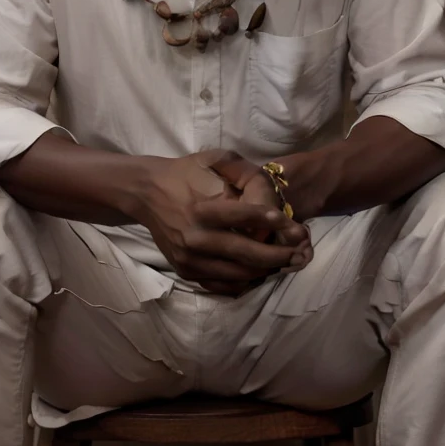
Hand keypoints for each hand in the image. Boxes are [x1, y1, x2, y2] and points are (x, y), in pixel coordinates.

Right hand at [137, 150, 311, 296]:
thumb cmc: (186, 172)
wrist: (146, 191)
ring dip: (264, 270)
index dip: (268, 220)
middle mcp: (194, 237)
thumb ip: (241, 171)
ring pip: (237, 274)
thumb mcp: (212, 160)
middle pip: (245, 253)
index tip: (289, 224)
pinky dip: (243, 282)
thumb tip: (268, 193)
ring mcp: (189, 258)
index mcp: (201, 208)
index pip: (242, 216)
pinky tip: (258, 272)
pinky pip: (221, 285)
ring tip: (283, 263)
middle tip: (298, 254)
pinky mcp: (185, 270)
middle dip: (277, 255)